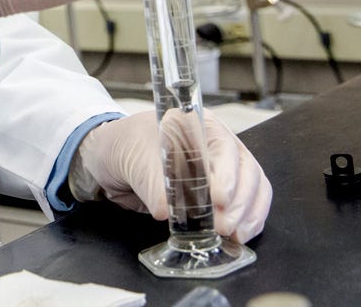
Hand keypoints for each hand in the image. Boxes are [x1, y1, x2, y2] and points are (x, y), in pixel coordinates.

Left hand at [69, 111, 271, 242]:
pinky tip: (238, 236)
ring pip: (253, 188)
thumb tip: (169, 210)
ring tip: (233, 235)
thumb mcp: (133, 159)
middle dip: (239, 201)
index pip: (224, 147)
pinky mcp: (218, 193)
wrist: (108, 159)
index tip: (219, 199)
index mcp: (198, 125)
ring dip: (248, 214)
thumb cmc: (122, 146)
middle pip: (245, 170)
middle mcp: (215, 145)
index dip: (227, 174)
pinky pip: (246, 204)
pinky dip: (248, 221)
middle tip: (223, 225)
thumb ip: (152, 183)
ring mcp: (221, 168)